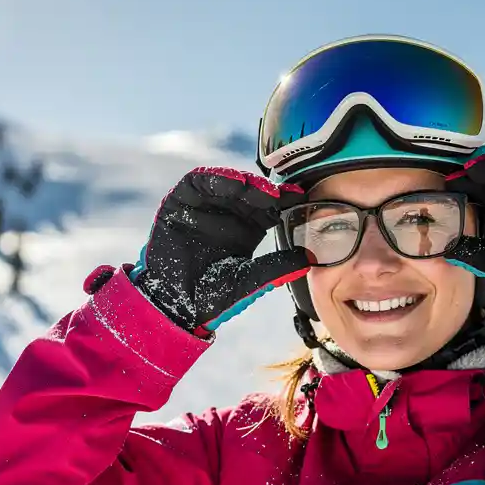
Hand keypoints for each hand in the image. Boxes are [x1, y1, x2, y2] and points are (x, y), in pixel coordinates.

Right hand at [131, 167, 309, 334]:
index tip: (299, 197)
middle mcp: (229, 213)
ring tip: (259, 188)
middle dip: (266, 189)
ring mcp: (205, 206)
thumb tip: (310, 259)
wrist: (174, 305)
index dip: (283, 200)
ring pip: (228, 183)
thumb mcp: (249, 281)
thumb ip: (277, 268)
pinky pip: (198, 183)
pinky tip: (232, 182)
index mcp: (249, 229)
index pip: (269, 207)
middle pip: (251, 191)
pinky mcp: (181, 203)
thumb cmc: (212, 296)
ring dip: (245, 182)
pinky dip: (215, 179)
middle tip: (280, 192)